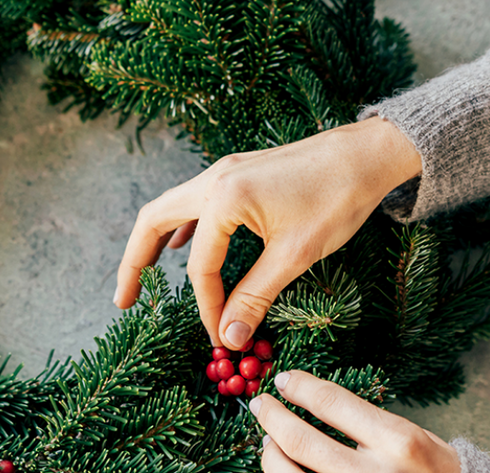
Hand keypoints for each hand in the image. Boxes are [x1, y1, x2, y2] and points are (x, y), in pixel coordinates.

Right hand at [113, 117, 420, 347]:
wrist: (366, 154)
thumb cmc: (335, 199)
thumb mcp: (295, 254)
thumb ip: (255, 295)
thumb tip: (229, 335)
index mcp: (224, 198)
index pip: (200, 266)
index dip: (207, 307)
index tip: (221, 336)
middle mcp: (214, 178)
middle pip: (154, 221)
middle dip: (134, 262)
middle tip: (123, 301)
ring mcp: (225, 171)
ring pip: (172, 207)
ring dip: (154, 241)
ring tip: (143, 275)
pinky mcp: (239, 172)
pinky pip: (196, 201)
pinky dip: (183, 227)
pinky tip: (185, 247)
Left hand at [250, 369, 460, 472]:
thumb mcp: (415, 438)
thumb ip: (370, 423)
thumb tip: (314, 401)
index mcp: (397, 441)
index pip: (333, 402)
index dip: (300, 387)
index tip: (284, 380)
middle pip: (300, 439)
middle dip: (272, 416)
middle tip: (260, 403)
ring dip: (270, 453)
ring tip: (268, 441)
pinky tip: (283, 468)